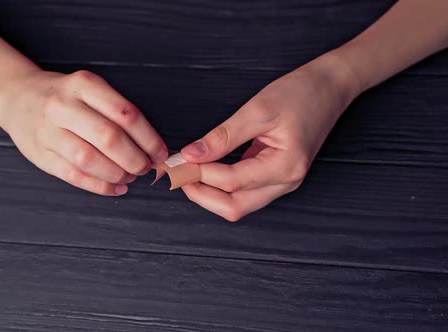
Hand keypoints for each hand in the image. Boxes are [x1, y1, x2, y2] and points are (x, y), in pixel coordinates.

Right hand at [0, 70, 168, 195]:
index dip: (149, 138)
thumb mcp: (89, 88)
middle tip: (146, 168)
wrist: (16, 96)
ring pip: (89, 159)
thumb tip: (151, 146)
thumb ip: (117, 112)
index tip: (160, 152)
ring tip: (130, 177)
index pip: (125, 113)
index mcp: (83, 84)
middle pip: (109, 137)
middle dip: (135, 158)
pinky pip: (74, 176)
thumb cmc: (63, 95)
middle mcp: (63, 106)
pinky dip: (100, 186)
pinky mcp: (40, 154)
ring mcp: (48, 131)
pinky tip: (115, 187)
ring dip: (117, 173)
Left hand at [180, 54, 359, 220]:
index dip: (199, 173)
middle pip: (235, 207)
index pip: (231, 182)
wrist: (330, 87)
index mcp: (286, 166)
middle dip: (201, 194)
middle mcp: (286, 182)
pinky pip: (245, 192)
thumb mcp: (258, 109)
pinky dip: (222, 186)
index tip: (175, 161)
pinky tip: (206, 170)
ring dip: (210, 193)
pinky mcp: (277, 176)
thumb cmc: (300, 93)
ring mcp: (283, 182)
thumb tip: (190, 155)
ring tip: (188, 172)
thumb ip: (223, 136)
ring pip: (239, 204)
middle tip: (178, 174)